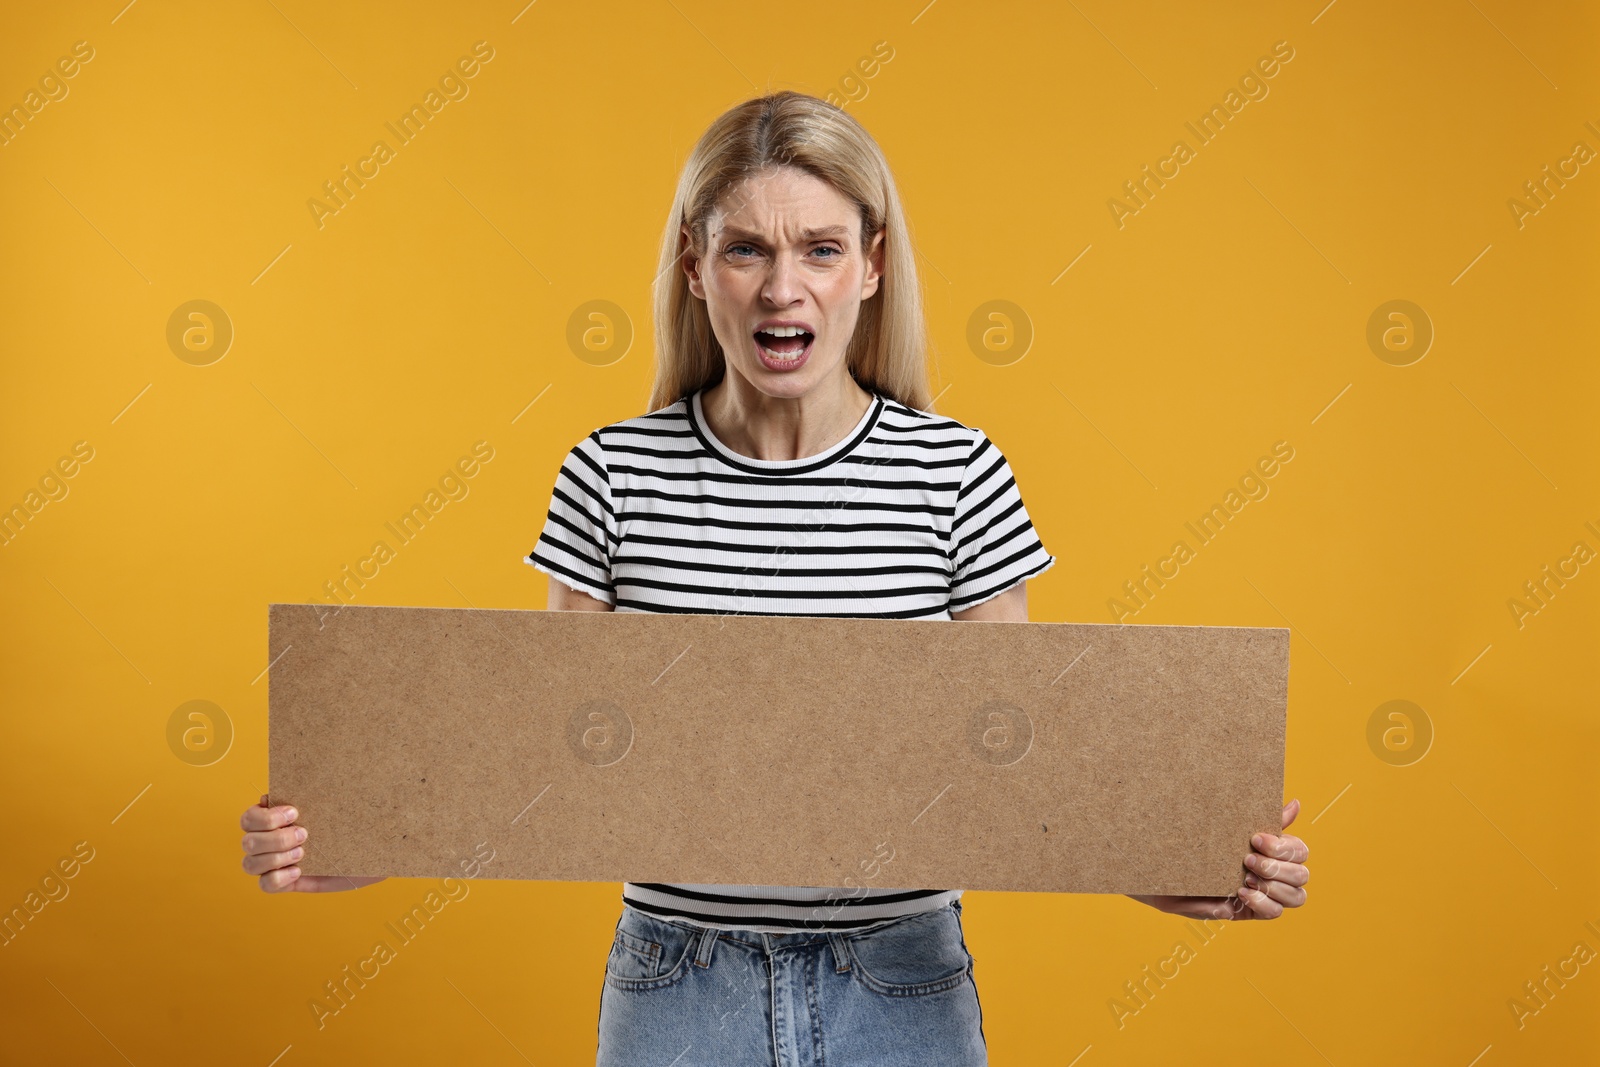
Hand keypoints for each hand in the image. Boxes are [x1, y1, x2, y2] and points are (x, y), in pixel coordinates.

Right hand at [240, 794, 384, 892]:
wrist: (371, 848)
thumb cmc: (352, 821)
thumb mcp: (336, 803)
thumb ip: (314, 793)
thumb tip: (292, 784)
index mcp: (276, 817)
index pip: (248, 819)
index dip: (264, 818)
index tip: (295, 813)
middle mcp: (269, 840)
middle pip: (247, 842)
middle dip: (275, 839)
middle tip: (304, 835)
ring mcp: (275, 862)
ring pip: (250, 864)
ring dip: (275, 859)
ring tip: (302, 854)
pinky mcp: (285, 882)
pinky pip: (265, 885)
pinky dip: (277, 879)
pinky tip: (298, 872)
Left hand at [1128, 798, 1309, 920]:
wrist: (1161, 868)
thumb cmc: (1196, 846)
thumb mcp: (1227, 830)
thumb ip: (1262, 819)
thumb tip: (1295, 804)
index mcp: (1271, 851)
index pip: (1301, 852)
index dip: (1285, 848)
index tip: (1255, 839)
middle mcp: (1272, 873)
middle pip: (1302, 875)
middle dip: (1277, 867)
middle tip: (1247, 860)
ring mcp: (1263, 894)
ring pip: (1296, 896)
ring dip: (1272, 886)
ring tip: (1244, 878)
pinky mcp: (1248, 911)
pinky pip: (1274, 913)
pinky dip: (1262, 902)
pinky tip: (1240, 892)